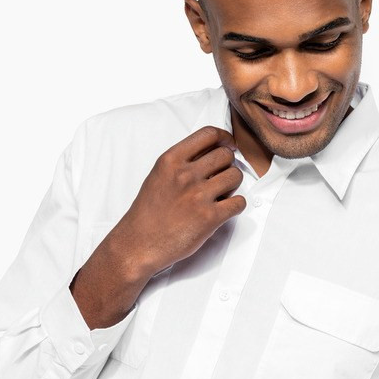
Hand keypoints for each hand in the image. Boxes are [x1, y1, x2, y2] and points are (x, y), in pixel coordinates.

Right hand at [107, 124, 245, 286]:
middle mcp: (185, 175)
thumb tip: (209, 155)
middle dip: (228, 165)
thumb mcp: (158, 177)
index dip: (224, 138)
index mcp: (171, 160)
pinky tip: (225, 210)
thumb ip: (181, 163)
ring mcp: (198, 196)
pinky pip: (239, 202)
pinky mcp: (209, 218)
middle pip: (226, 155)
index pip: (208, 134)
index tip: (228, 144)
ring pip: (235, 176)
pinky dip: (237, 206)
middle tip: (222, 177)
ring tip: (222, 195)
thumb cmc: (147, 214)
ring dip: (233, 185)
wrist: (139, 244)